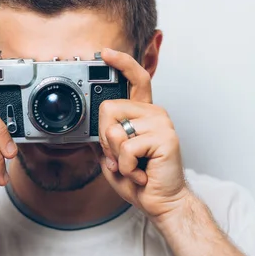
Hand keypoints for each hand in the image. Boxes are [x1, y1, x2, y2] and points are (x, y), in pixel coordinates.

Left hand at [98, 47, 188, 219]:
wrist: (162, 202)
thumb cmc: (140, 180)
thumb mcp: (114, 155)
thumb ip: (105, 137)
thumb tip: (89, 126)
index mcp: (143, 114)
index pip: (135, 79)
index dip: (121, 63)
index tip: (106, 53)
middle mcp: (154, 114)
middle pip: (109, 107)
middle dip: (105, 138)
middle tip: (120, 157)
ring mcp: (161, 123)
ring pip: (114, 129)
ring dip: (116, 156)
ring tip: (133, 165)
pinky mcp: (165, 137)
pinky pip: (126, 146)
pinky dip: (125, 165)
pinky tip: (140, 172)